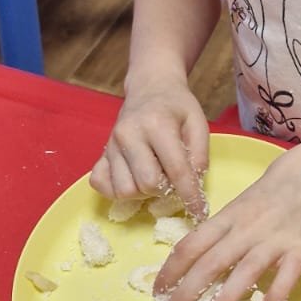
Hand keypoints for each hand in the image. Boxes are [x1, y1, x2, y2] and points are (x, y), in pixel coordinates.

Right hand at [90, 77, 209, 222]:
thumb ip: (200, 154)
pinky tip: (134, 178)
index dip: (190, 196)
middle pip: (147, 184)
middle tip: (172, 178)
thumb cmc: (177, 107)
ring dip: (143, 192)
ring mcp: (110, 144)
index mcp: (157, 124)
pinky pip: (102, 186)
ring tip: (154, 175)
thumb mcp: (198, 122)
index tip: (200, 212)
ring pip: (125, 190)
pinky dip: (118, 190)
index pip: (176, 170)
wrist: (150, 87)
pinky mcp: (100, 153)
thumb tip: (193, 185)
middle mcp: (129, 134)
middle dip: (165, 189)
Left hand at [152, 138, 300, 300]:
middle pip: (209, 264)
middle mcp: (246, 231)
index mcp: (228, 219)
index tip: (156, 293)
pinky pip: (287, 275)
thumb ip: (222, 231)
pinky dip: (275, 295)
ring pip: (243, 273)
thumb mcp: (242, 205)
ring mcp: (275, 240)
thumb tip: (197, 258)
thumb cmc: (277, 190)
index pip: (190, 246)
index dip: (170, 271)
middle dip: (185, 295)